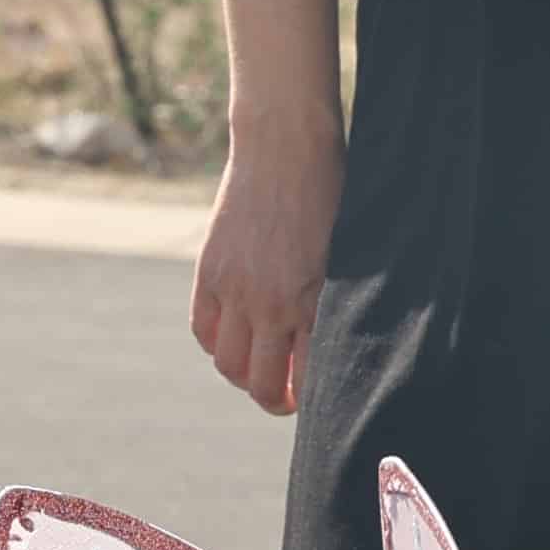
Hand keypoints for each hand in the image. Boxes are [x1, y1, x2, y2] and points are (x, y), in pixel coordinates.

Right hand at [192, 121, 343, 415]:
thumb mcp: (346, 256)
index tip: (313, 398)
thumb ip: (333, 302)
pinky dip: (216, 343)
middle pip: (261, 385)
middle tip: (283, 397)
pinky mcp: (209, 272)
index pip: (307, 381)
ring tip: (257, 368)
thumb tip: (327, 345)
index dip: (310, 399)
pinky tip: (233, 337)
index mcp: (315, 304)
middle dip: (274, 400)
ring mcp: (236, 290)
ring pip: (228, 365)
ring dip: (243, 375)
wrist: (285, 149)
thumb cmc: (331, 197)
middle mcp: (273, 305)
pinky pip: (204, 329)